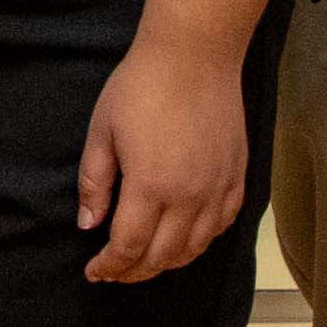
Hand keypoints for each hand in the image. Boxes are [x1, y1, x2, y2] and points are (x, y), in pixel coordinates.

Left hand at [75, 39, 249, 285]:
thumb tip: (89, 225)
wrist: (195, 54)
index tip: (94, 271)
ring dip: (167, 262)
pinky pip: (221, 226)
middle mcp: (188, 196)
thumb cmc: (142, 86)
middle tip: (114, 270)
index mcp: (149, 187)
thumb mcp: (102, 132)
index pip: (127, 248)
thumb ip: (95, 183)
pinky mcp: (237, 177)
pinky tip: (184, 238)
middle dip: (133, 272)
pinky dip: (200, 242)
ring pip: (194, 249)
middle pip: (161, 257)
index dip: (109, 267)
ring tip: (146, 260)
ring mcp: (217, 189)